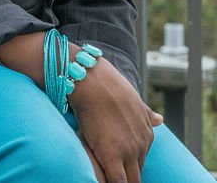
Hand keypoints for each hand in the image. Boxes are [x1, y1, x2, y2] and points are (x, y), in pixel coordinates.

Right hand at [67, 57, 162, 182]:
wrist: (93, 81)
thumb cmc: (108, 85)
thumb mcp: (134, 99)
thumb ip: (146, 113)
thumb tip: (160, 119)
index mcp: (146, 134)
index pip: (140, 159)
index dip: (128, 164)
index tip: (119, 166)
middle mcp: (141, 145)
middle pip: (137, 172)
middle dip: (127, 175)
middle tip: (114, 174)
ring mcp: (128, 152)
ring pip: (129, 179)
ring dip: (121, 180)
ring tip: (108, 178)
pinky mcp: (111, 156)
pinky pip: (116, 181)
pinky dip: (110, 182)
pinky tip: (103, 180)